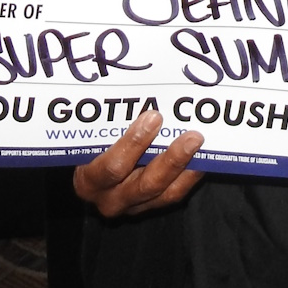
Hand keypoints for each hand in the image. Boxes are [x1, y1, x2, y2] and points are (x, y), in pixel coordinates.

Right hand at [72, 110, 204, 217]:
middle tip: (192, 136)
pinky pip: (173, 194)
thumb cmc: (86, 146)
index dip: (134, 144)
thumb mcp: (86, 136)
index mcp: (90, 181)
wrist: (88, 177)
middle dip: (171, 159)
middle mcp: (110, 199)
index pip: (112, 168)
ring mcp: (133, 206)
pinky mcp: (150, 206)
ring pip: (164, 192)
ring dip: (185, 167)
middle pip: (145, 184)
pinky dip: (189, 176)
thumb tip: (115, 81)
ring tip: (199, 143)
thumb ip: (101, 120)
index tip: (153, 117)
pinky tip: (201, 157)